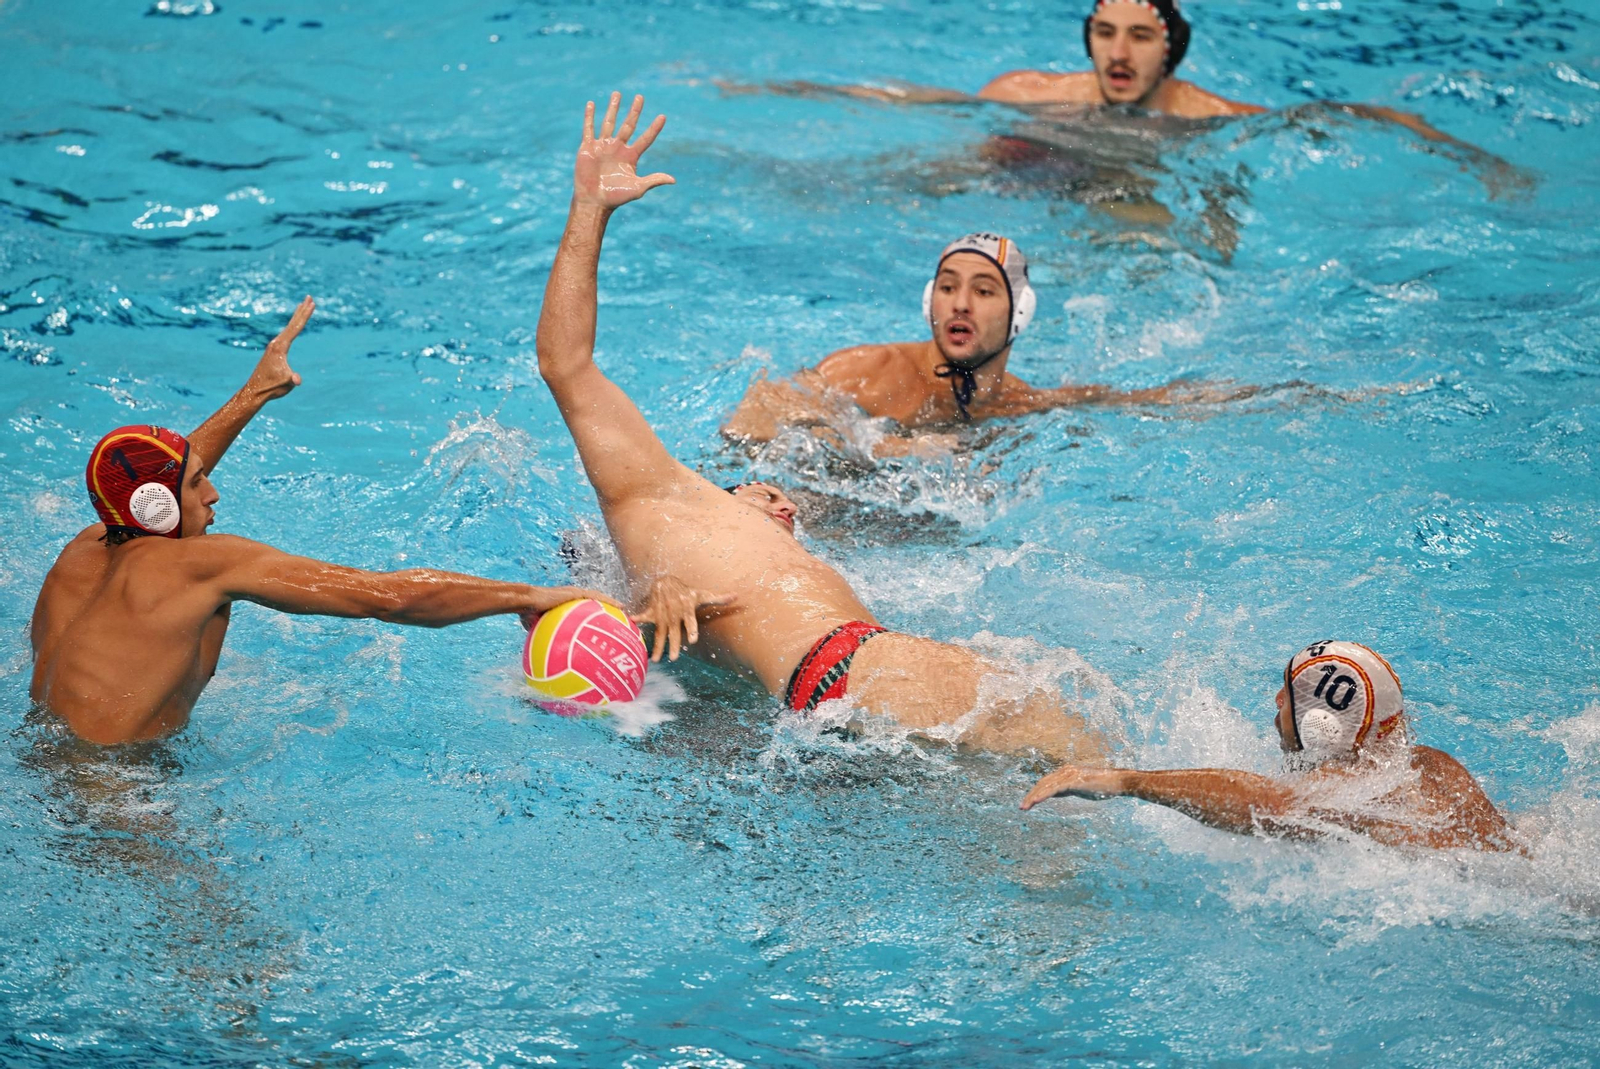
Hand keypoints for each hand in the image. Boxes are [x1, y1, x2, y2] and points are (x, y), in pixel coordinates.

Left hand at [249, 295, 312, 400]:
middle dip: (301, 310)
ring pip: (289, 327)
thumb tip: (297, 379)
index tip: (312, 304)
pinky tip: (293, 326)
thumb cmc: (272, 386)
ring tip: (302, 306)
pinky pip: (286, 334)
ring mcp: (274, 346)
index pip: (296, 327)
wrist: (256, 391)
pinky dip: (292, 326)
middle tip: (309, 297)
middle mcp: (276, 343)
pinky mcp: (274, 351)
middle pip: (292, 323)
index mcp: (280, 347)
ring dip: (297, 316)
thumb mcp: (285, 383)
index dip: (305, 315)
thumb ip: (292, 379)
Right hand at [519, 585, 622, 629]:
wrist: (526, 602)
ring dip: (610, 602)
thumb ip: (543, 633)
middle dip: (605, 607)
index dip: (594, 611)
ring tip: (623, 609)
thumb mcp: (537, 626)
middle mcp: (572, 596)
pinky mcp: (575, 592)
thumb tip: (541, 648)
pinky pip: (596, 596)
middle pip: (593, 601)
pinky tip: (620, 606)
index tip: (603, 618)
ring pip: (597, 597)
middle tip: (618, 615)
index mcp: (565, 603)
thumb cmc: (528, 612)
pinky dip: (608, 601)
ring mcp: (574, 593)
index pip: (583, 607)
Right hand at [574, 92, 674, 210]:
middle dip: (634, 111)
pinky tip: (591, 104)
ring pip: (609, 122)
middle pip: (628, 125)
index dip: (654, 128)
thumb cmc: (616, 197)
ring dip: (613, 108)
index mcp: (631, 156)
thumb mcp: (638, 188)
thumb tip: (673, 180)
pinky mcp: (588, 147)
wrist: (594, 201)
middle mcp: (618, 148)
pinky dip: (589, 116)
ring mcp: (603, 146)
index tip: (663, 116)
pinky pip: (589, 128)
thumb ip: (654, 180)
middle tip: (640, 97)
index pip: (646, 139)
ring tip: (617, 93)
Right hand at [631, 575, 735, 661]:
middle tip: (674, 658)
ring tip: (655, 660)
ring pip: (660, 633)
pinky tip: (630, 623)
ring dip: (656, 646)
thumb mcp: (701, 594)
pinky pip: (643, 617)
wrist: (666, 580)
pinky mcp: (652, 613)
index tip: (693, 640)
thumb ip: (718, 598)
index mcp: (687, 610)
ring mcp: (662, 615)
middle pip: (675, 632)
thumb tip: (737, 596)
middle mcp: (674, 614)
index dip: (692, 630)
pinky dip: (636, 620)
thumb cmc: (686, 591)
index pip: (691, 621)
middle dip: (674, 645)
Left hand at [1019, 766, 1129, 809]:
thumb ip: (1067, 789)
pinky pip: (1054, 789)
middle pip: (1043, 783)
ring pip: (1046, 786)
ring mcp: (1069, 774)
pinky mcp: (1073, 781)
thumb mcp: (1080, 788)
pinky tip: (1035, 802)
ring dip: (1033, 797)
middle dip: (1031, 795)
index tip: (1028, 802)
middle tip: (1022, 807)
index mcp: (1067, 771)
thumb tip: (1055, 793)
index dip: (1036, 792)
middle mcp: (1066, 770)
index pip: (1046, 782)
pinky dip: (1043, 795)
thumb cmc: (1102, 786)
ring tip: (1024, 807)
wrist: (1118, 782)